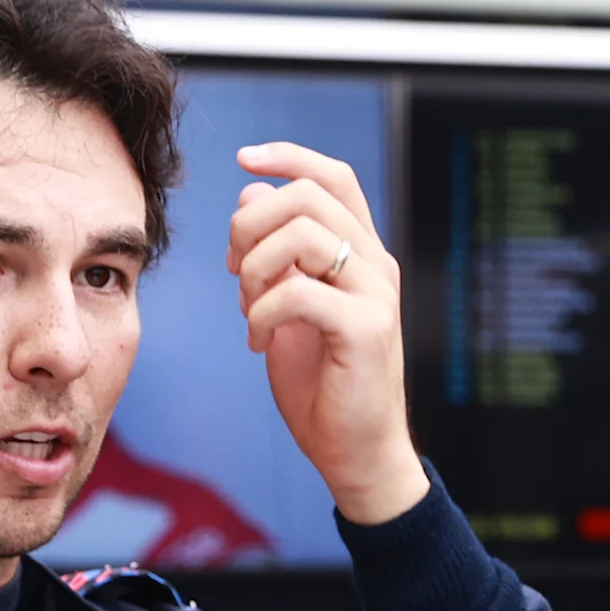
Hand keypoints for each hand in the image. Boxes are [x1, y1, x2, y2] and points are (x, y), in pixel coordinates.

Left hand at [226, 142, 427, 523]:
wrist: (356, 453)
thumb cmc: (323, 386)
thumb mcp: (286, 308)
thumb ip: (275, 254)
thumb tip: (250, 194)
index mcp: (362, 254)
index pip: (332, 177)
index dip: (288, 156)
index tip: (243, 160)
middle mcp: (376, 265)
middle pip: (307, 196)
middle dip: (250, 224)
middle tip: (233, 270)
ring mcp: (376, 295)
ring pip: (301, 235)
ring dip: (253, 269)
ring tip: (248, 310)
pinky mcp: (366, 329)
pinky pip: (296, 291)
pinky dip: (262, 314)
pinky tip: (259, 342)